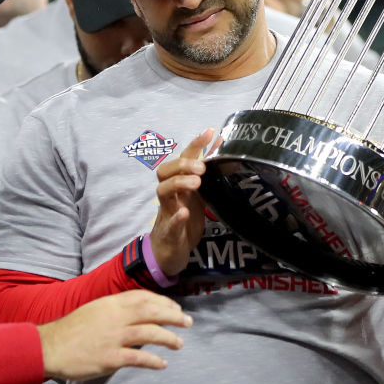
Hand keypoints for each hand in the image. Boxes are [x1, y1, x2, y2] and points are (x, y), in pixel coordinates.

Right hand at [37, 290, 192, 380]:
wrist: (49, 347)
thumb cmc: (72, 330)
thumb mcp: (94, 310)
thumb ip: (115, 309)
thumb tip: (137, 313)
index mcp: (111, 303)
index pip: (143, 297)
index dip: (163, 302)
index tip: (175, 308)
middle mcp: (115, 317)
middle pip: (151, 311)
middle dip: (173, 316)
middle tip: (188, 322)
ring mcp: (113, 337)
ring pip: (149, 333)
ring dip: (168, 338)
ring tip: (179, 344)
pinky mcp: (109, 357)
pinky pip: (137, 358)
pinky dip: (153, 361)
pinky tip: (162, 364)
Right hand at [149, 128, 213, 276]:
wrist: (169, 251)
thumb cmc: (184, 220)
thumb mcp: (198, 195)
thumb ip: (206, 174)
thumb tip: (220, 148)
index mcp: (179, 185)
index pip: (183, 159)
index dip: (194, 144)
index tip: (209, 132)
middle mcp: (170, 195)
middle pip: (165, 171)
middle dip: (183, 165)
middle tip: (202, 167)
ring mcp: (167, 212)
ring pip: (162, 191)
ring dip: (178, 183)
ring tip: (196, 183)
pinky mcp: (169, 232)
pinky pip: (169, 223)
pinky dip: (176, 217)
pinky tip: (184, 213)